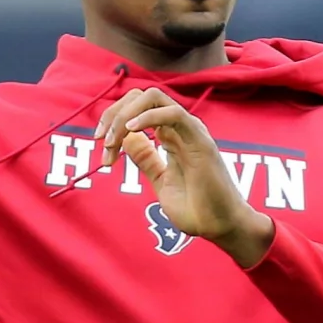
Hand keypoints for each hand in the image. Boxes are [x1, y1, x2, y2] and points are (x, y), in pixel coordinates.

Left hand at [94, 87, 275, 266]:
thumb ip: (146, 159)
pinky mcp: (200, 140)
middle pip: (140, 96)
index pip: (137, 108)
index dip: (113, 121)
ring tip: (112, 140)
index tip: (102, 146)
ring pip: (153, 97)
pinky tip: (131, 131)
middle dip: (113, 113)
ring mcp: (191, 130)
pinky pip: (173, 114)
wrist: (220, 226)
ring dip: (125, 115)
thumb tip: (128, 140)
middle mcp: (180, 127)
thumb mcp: (161, 181)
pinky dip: (148, 117)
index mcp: (171, 134)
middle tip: (101, 140)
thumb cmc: (197, 208)